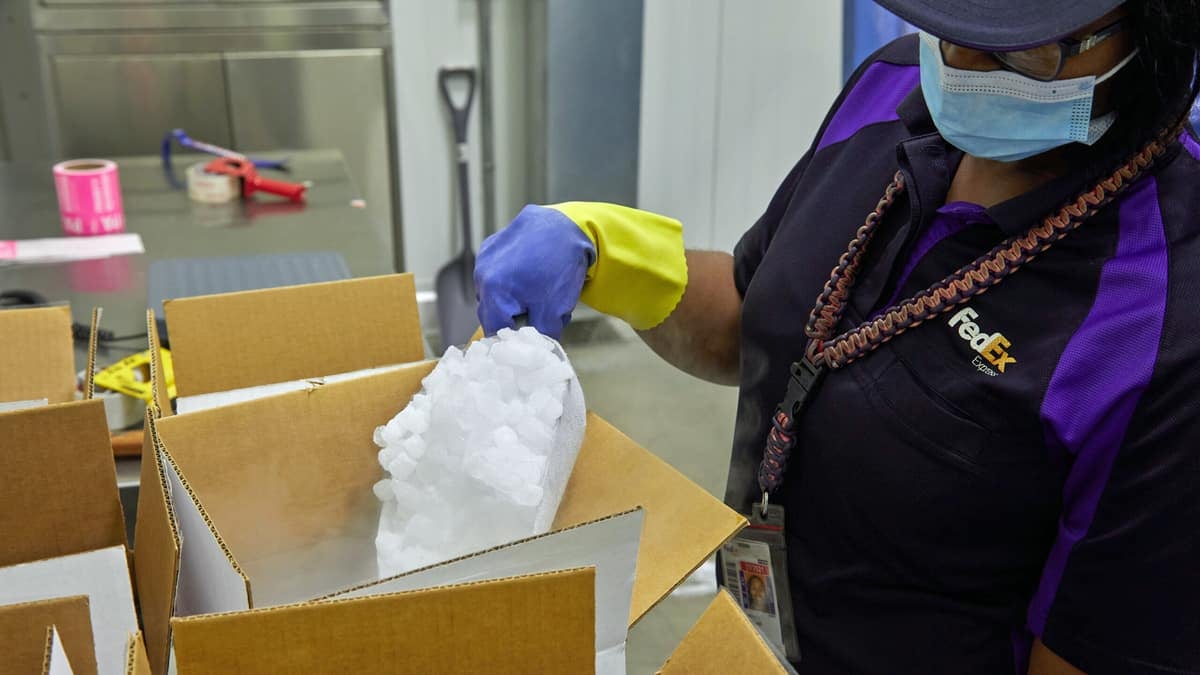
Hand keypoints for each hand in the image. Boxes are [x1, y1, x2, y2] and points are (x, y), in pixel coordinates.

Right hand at [474, 205, 594, 338]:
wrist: (568, 225)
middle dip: (512, 320)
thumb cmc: (561, 265)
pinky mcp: (490, 247)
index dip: (514, 340)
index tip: (529, 340)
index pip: (495, 331)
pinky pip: (493, 275)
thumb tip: (535, 349)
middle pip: (490, 313)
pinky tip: (529, 276)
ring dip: (508, 301)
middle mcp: (482, 274)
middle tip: (537, 316)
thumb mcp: (554, 310)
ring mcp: (484, 259)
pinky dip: (508, 282)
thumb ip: (541, 336)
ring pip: (491, 295)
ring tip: (536, 293)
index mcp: (494, 291)